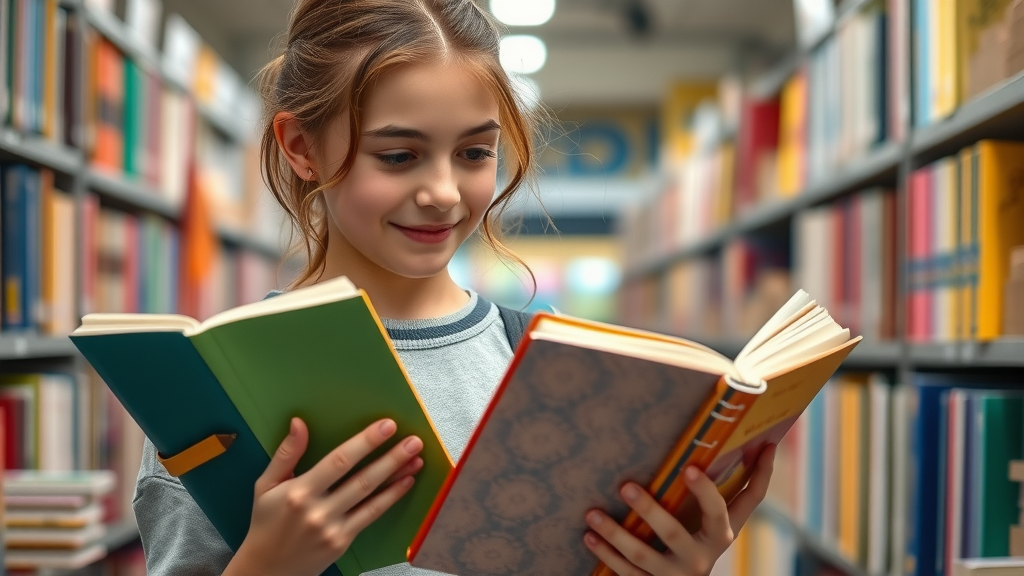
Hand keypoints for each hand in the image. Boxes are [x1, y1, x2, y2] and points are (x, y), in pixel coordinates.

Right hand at [224, 417, 424, 575]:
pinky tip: (405, 483)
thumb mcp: (266, 485)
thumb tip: (298, 422)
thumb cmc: (266, 523)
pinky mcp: (343, 542)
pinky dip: (390, 498)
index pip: (339, 461)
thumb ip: (286, 453)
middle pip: (362, 479)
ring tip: (417, 458)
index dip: (365, 442)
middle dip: (391, 458)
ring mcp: (333, 528)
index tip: (387, 425)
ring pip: (371, 497)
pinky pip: (371, 516)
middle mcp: (318, 510)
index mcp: (299, 492)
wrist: (267, 569)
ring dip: (397, 476)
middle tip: (414, 440)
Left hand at [583, 444, 775, 575]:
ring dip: (615, 534)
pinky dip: (606, 554)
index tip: (689, 466)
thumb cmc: (706, 540)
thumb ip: (743, 487)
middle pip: (674, 533)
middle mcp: (701, 558)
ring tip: (592, 513)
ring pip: (642, 555)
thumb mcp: (723, 522)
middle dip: (650, 510)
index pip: (725, 510)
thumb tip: (769, 443)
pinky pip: (627, 573)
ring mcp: (675, 575)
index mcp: (721, 536)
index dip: (711, 489)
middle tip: (626, 486)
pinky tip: (589, 536)